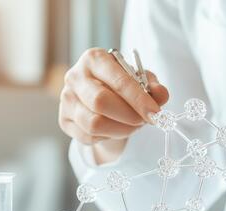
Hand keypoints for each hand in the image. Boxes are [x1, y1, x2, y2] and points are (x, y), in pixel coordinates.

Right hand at [59, 48, 169, 163]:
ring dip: (121, 130)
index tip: (155, 113)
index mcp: (94, 59)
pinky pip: (88, 137)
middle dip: (129, 116)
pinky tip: (115, 128)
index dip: (139, 100)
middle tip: (145, 121)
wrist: (98, 97)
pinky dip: (108, 137)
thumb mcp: (140, 80)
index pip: (118, 81)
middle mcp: (75, 76)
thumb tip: (161, 95)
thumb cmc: (120, 85)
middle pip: (101, 102)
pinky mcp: (64, 120)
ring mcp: (66, 99)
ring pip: (94, 124)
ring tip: (133, 125)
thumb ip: (152, 86)